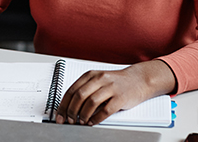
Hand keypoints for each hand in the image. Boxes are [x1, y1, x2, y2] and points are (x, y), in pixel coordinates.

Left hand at [55, 60, 175, 125]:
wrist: (138, 80)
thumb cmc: (116, 82)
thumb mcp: (98, 81)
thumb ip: (85, 90)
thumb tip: (68, 107)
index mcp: (91, 75)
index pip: (72, 90)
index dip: (63, 104)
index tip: (59, 115)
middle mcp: (100, 79)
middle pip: (79, 96)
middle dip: (71, 110)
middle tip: (69, 120)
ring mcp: (111, 87)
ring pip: (91, 102)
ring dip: (83, 115)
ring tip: (81, 122)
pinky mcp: (121, 97)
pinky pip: (106, 110)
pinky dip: (96, 118)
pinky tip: (93, 122)